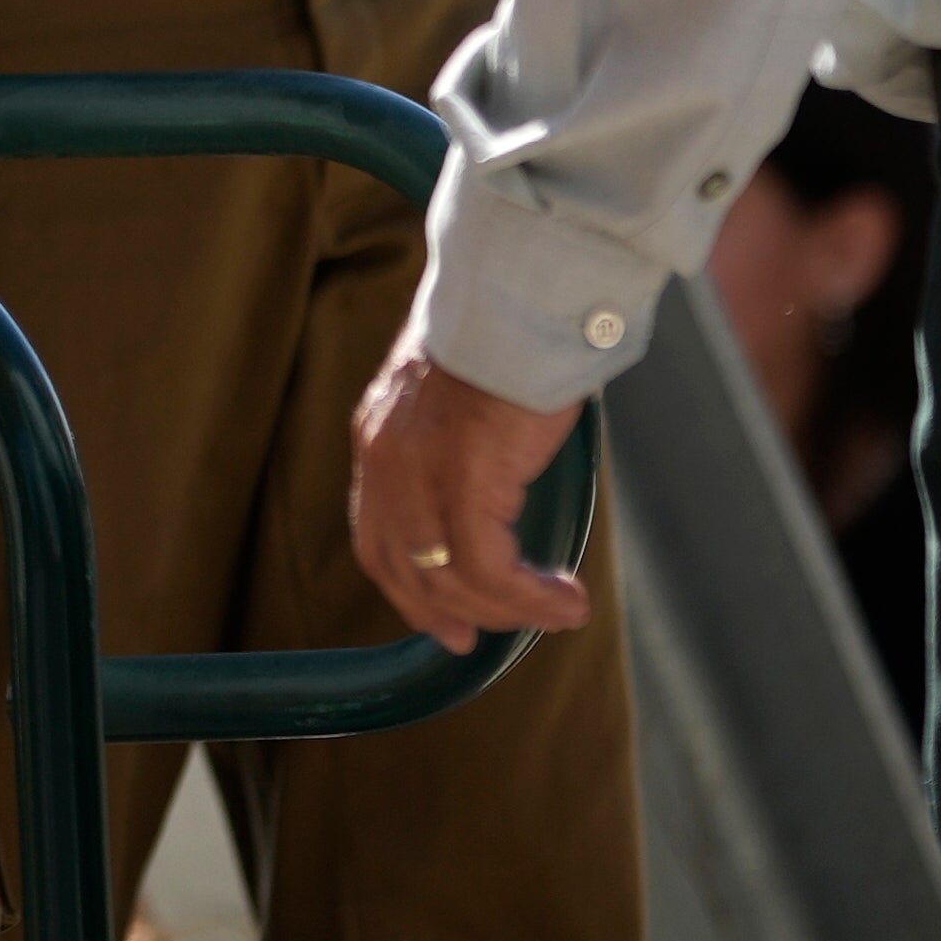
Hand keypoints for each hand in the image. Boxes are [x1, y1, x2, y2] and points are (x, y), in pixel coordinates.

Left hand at [346, 336, 595, 652]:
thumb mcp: (459, 397)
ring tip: (557, 614)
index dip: (404, 585)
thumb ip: (457, 445)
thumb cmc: (508, 336)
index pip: (375, 532)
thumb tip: (496, 488)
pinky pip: (490, 567)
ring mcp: (420, 473)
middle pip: (400, 566)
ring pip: (450, 576)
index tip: (439, 618)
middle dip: (444, 612)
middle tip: (480, 640)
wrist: (522, 299)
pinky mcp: (465, 482)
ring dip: (506, 610)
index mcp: (379, 435)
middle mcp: (386, 459)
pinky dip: (529, 597)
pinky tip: (565, 601)